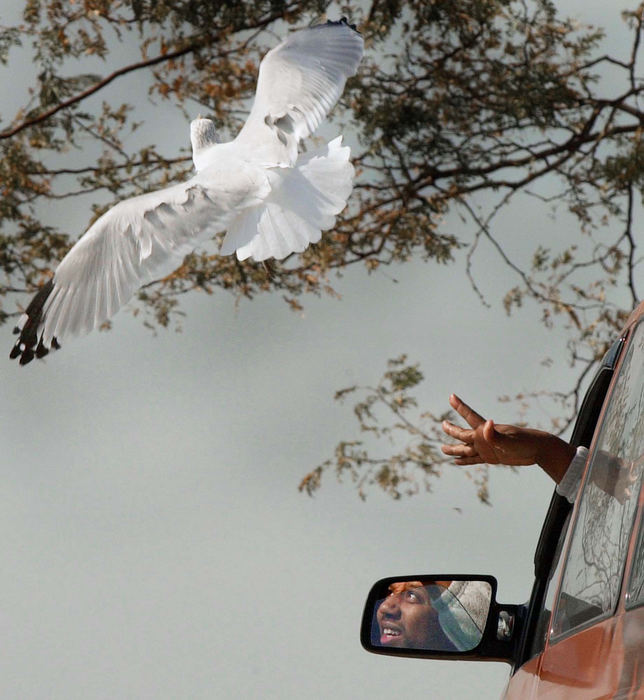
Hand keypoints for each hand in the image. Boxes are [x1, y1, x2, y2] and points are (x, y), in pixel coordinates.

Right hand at [441, 394, 575, 482]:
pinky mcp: (492, 457)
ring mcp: (487, 448)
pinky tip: (457, 462)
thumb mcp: (509, 440)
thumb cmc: (525, 442)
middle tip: (443, 425)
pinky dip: (465, 461)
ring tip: (443, 449)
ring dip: (455, 449)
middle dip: (453, 430)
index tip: (451, 396)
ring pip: (466, 449)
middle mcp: (484, 438)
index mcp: (487, 430)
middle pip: (464, 434)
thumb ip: (495, 434)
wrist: (538, 451)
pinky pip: (474, 460)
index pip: (470, 416)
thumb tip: (487, 424)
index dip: (460, 407)